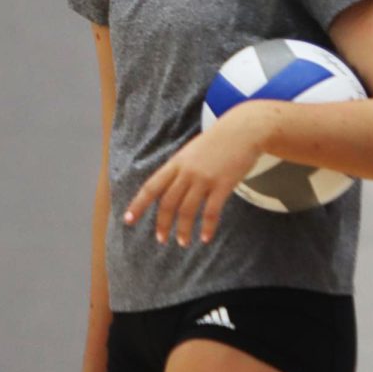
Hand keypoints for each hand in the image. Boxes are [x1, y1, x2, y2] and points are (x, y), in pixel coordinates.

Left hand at [123, 102, 269, 245]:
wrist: (244, 129)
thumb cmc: (219, 140)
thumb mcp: (192, 150)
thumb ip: (181, 168)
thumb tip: (171, 188)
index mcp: (177, 162)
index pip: (152, 186)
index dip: (139, 204)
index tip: (129, 219)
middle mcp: (187, 172)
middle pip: (168, 202)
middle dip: (163, 224)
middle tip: (161, 239)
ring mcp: (205, 178)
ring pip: (187, 210)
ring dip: (183, 230)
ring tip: (183, 242)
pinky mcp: (223, 184)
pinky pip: (211, 211)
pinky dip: (207, 227)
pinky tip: (205, 237)